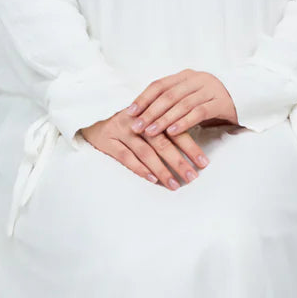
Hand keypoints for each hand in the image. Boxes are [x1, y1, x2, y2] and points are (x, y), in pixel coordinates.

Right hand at [79, 102, 210, 190]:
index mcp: (152, 113)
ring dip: (162, 169)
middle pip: (163, 142)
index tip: (204, 162)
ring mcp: (122, 131)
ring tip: (175, 184)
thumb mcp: (146, 118)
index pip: (175, 130)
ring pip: (146, 152)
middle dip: (180, 161)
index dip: (191, 146)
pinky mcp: (108, 141)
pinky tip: (152, 179)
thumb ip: (166, 125)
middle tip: (193, 176)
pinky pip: (126, 157)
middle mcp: (138, 122)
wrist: (92, 114)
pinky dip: (140, 168)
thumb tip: (193, 147)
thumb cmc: (127, 120)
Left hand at [128, 69, 237, 138]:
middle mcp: (197, 79)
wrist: (245, 96)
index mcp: (186, 75)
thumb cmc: (211, 100)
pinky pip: (198, 112)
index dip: (143, 98)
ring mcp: (210, 89)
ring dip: (164, 119)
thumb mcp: (190, 96)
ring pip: (182, 104)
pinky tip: (172, 132)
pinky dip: (183, 122)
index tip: (129, 112)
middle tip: (136, 126)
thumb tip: (142, 113)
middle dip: (150, 111)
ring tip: (150, 131)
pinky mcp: (221, 102)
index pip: (159, 85)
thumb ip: (172, 100)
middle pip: (168, 95)